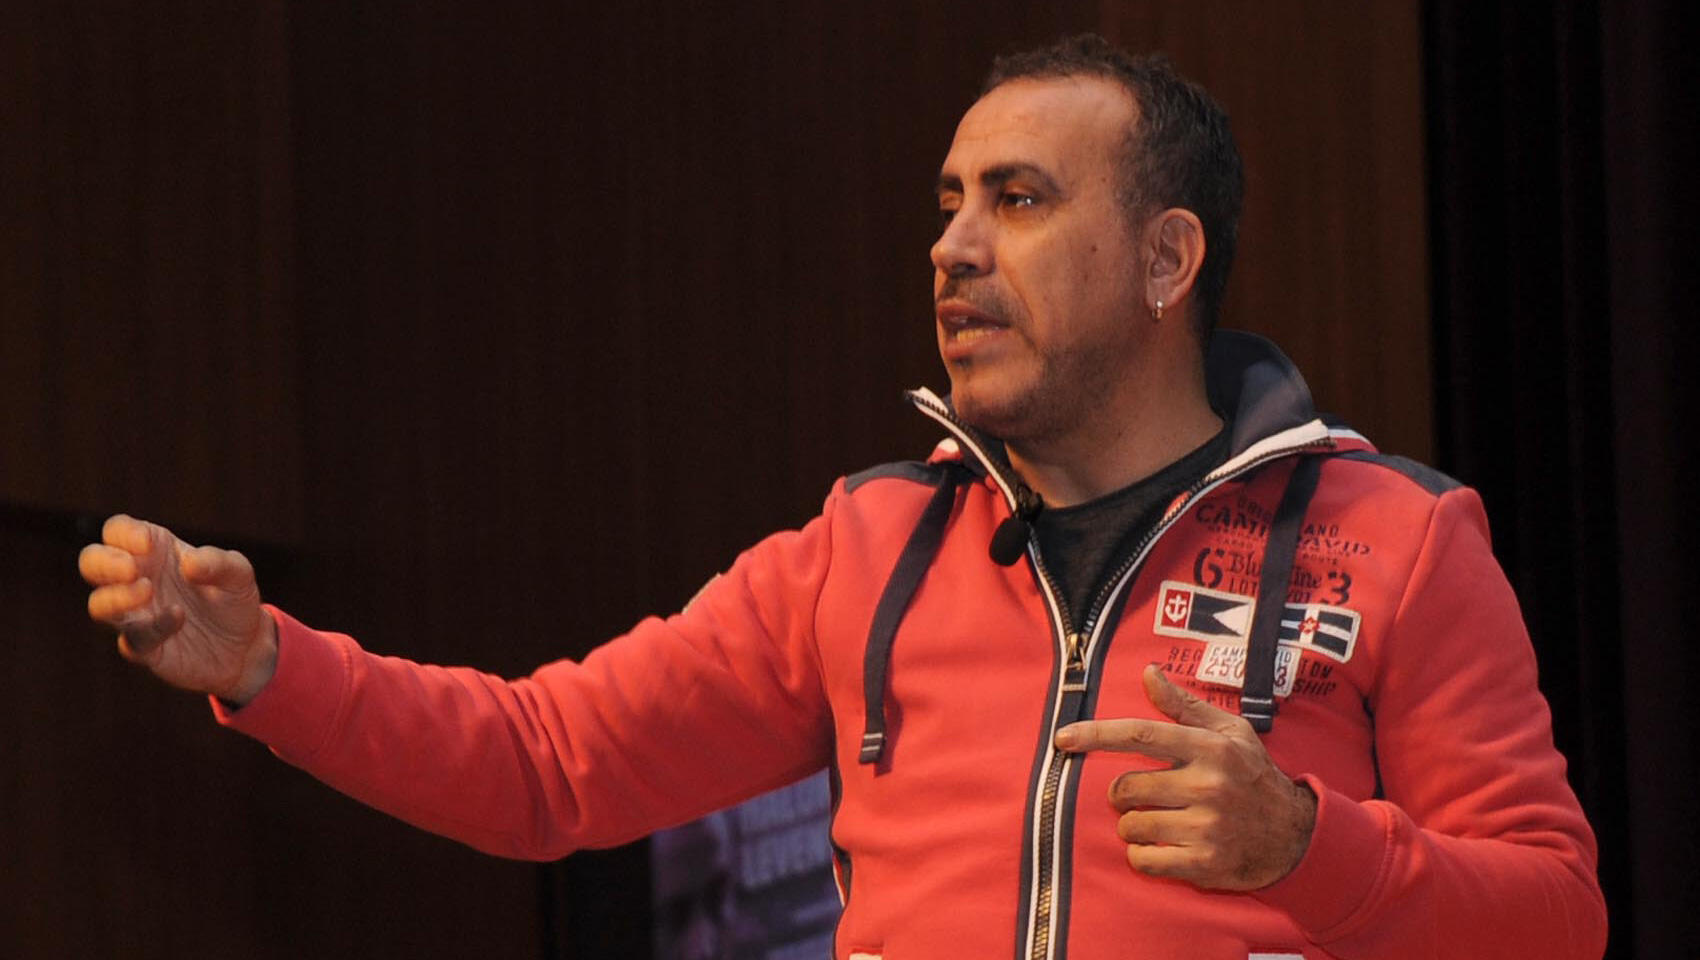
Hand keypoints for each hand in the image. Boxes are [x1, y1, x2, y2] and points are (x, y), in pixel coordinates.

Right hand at [79, 514, 277, 704]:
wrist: (246, 646)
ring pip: (98, 604)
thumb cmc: (234, 599)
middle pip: (92, 562)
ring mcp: (137, 615)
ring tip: (147, 591)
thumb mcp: (239, 574)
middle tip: (131, 569)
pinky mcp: (145, 648)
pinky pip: (132, 640)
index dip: (124, 533)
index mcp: (156, 551)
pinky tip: (178, 618)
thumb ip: (218, 562)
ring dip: (116, 597)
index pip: (118, 530)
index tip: (148, 544)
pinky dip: (152, 628)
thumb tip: (188, 563)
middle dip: (102, 562)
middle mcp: (137, 580)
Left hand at [1055, 664, 1315, 890]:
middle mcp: (1208, 785)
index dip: (1096, 735)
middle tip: (1143, 796)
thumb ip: (1184, 705)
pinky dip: (1141, 856)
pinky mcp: (1203, 863)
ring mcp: (1206, 826)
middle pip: (1126, 787)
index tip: (1063, 738)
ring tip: (1159, 822)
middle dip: (1123, 794)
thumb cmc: (1253, 776)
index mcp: (1210, 748)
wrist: (1295, 836)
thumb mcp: (1230, 732)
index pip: (1140, 735)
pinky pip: (1143, 859)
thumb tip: (1148, 673)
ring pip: (1131, 825)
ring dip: (1133, 826)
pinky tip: (1161, 848)